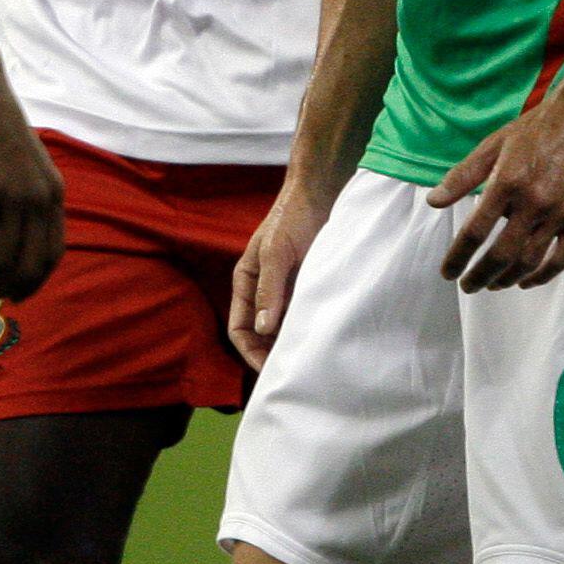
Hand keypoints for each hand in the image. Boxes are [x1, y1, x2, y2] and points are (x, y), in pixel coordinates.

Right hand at [229, 186, 333, 370]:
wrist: (321, 192)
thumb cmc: (292, 216)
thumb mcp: (276, 251)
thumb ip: (269, 289)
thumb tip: (262, 328)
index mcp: (245, 281)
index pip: (239, 329)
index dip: (251, 353)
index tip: (270, 370)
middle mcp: (263, 289)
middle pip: (261, 334)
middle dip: (272, 354)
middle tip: (295, 371)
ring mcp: (286, 289)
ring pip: (284, 327)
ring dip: (293, 342)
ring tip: (311, 358)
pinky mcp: (307, 285)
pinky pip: (304, 315)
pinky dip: (310, 328)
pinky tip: (323, 336)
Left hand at [429, 91, 563, 291]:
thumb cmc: (537, 129)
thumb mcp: (493, 145)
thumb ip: (462, 176)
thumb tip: (433, 201)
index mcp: (506, 182)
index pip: (475, 231)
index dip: (457, 257)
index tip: (448, 272)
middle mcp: (532, 202)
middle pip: (500, 255)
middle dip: (480, 276)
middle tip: (468, 287)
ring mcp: (559, 214)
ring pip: (529, 261)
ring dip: (507, 280)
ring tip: (494, 285)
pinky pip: (561, 260)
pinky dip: (541, 277)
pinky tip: (527, 281)